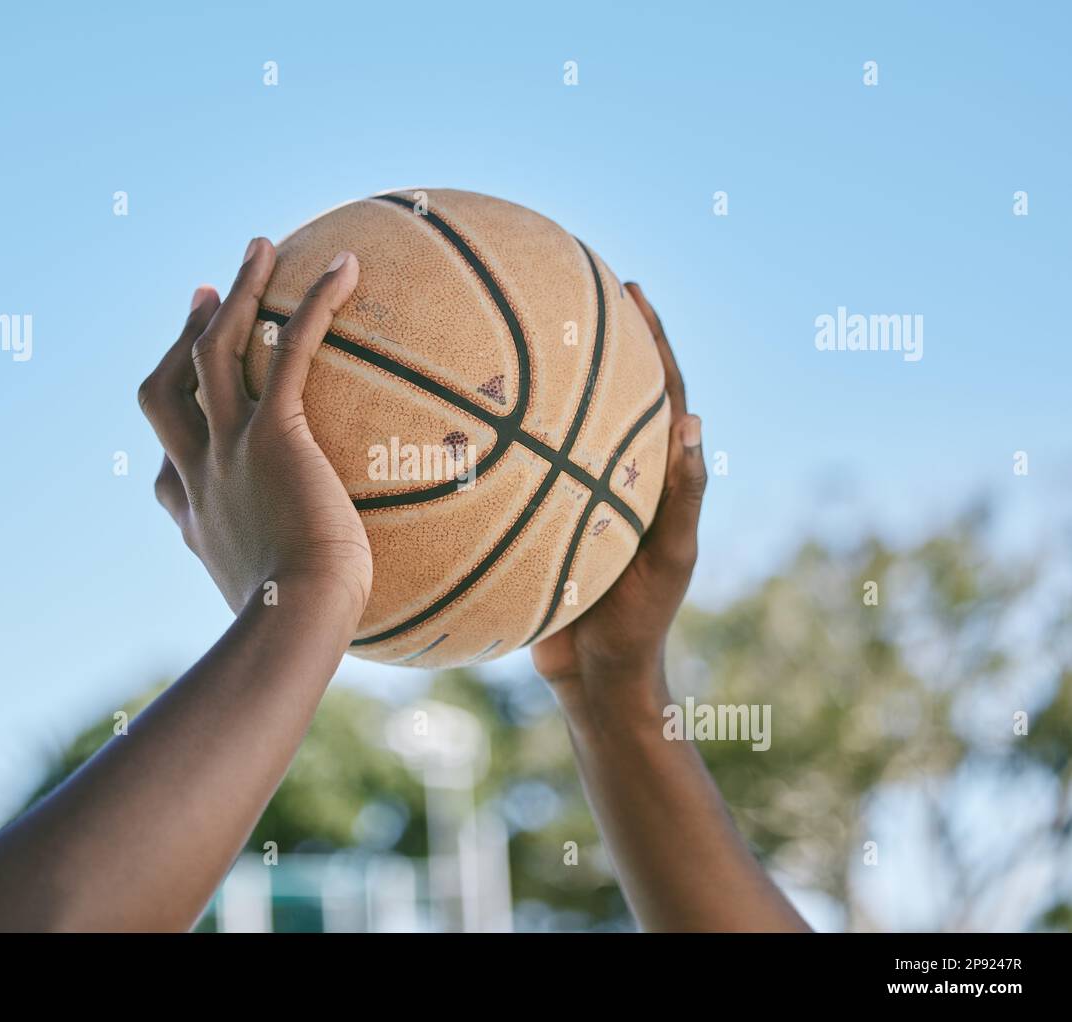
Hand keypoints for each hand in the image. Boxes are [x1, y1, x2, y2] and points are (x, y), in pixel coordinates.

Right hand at [139, 238, 372, 623]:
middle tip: (203, 300)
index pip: (167, 473)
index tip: (190, 415)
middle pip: (166, 391)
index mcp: (195, 521)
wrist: (293, 625)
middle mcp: (199, 476)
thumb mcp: (283, 621)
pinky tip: (346, 267)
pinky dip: (312, 304)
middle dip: (180, 341)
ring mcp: (227, 450)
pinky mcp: (272, 433)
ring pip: (212, 351)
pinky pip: (287, 351)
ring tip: (259, 249)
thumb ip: (294, 610)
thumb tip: (336, 631)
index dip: (173, 437)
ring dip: (234, 294)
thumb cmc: (300, 634)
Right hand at [532, 282, 706, 717]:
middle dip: (596, 342)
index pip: (661, 392)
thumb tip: (694, 422)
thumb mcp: (668, 559)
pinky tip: (465, 424)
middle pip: (610, 396)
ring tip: (512, 338)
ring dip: (544, 385)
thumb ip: (682, 496)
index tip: (631, 288)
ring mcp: (578, 498)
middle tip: (571, 289)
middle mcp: (619, 477)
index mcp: (658, 477)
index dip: (652, 339)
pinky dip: (503, 444)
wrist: (596, 677)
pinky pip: (522, 472)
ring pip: (561, 430)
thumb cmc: (641, 622)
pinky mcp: (544, 522)